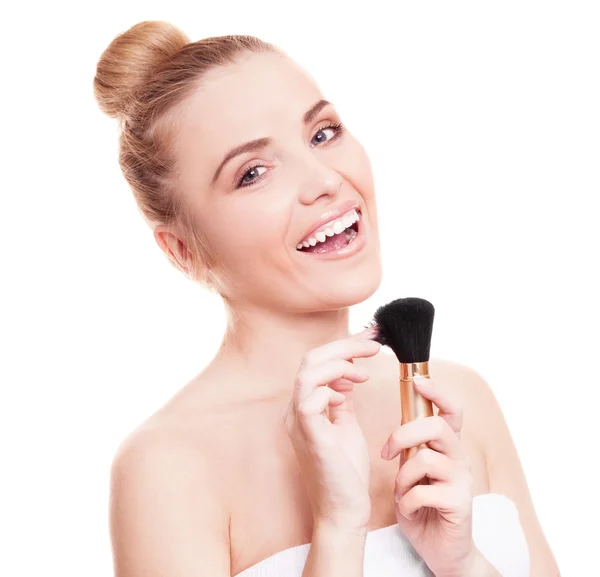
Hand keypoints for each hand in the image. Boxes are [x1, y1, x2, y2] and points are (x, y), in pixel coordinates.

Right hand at [284, 327, 380, 532]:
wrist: (344, 509)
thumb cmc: (345, 470)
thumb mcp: (344, 423)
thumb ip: (341, 397)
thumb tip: (348, 371)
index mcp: (303, 405)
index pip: (317, 361)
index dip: (343, 345)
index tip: (371, 337)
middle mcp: (295, 409)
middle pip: (311, 359)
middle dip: (345, 346)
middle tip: (375, 343)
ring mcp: (298, 422)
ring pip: (308, 372)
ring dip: (340, 363)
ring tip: (365, 370)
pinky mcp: (309, 435)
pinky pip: (310, 399)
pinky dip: (330, 388)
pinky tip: (349, 393)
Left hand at [381, 376, 477, 576]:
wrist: (441, 550)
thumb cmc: (423, 505)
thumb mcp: (412, 469)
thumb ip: (410, 446)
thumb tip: (399, 417)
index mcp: (447, 447)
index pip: (452, 410)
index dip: (437, 392)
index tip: (417, 381)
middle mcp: (459, 458)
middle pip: (436, 426)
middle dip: (404, 435)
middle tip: (387, 453)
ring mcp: (462, 480)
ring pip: (425, 458)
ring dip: (403, 477)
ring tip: (402, 492)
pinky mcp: (459, 504)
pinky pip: (423, 492)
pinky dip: (407, 502)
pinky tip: (409, 510)